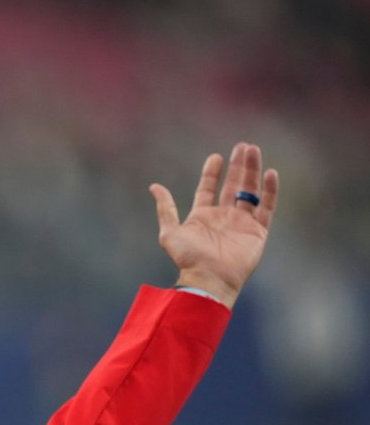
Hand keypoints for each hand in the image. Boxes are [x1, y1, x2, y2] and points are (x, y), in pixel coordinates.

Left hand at [149, 142, 278, 308]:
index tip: (216, 156)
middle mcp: (223, 217)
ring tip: (253, 150)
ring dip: (252, 171)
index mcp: (202, 216)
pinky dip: (270, 190)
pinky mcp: (257, 231)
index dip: (212, 172)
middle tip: (243, 146)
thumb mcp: (170, 232)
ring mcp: (242, 223)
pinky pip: (267, 207)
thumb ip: (165, 208)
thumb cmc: (188, 258)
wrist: (209, 278)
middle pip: (233, 185)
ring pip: (250, 191)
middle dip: (238, 166)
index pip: (208, 188)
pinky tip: (270, 173)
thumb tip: (154, 186)